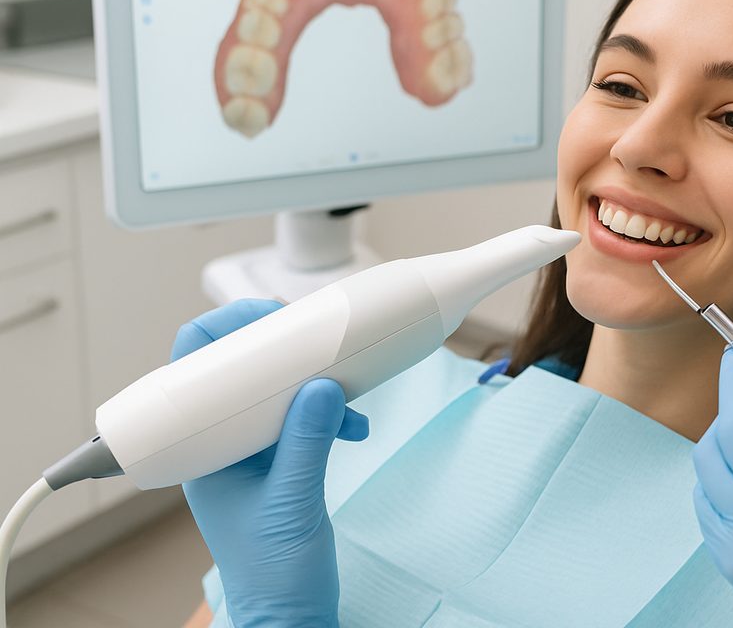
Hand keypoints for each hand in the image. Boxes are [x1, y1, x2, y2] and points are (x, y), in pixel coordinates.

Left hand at [173, 299, 368, 627]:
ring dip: (312, 381)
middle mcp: (221, 442)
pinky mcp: (281, 458)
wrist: (289, 611)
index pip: (191, 367)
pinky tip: (355, 424)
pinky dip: (330, 409)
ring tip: (346, 394)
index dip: (225, 332)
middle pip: (235, 367)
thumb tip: (322, 385)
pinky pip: (302, 412)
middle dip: (279, 347)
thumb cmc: (273, 571)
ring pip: (275, 387)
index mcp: (201, 449)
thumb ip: (307, 442)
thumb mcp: (292, 503)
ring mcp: (251, 449)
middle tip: (312, 339)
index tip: (269, 321)